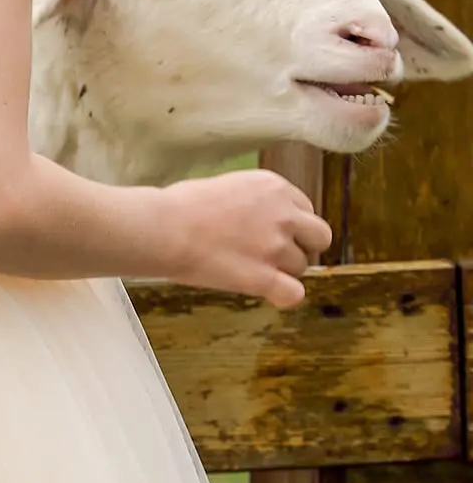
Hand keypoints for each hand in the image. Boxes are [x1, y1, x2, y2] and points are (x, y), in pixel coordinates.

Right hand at [157, 169, 332, 309]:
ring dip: (282, 271)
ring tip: (249, 268)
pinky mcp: (265, 277)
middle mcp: (283, 214)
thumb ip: (256, 202)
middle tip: (273, 254)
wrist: (164, 228)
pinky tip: (268, 293)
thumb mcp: (228, 186)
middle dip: (301, 246)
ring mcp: (276, 247)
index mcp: (274, 187)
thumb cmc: (182, 205)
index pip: (306, 210)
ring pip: (302, 267)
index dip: (292, 225)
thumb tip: (261, 220)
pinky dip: (283, 296)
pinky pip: (295, 294)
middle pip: (319, 237)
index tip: (272, 232)